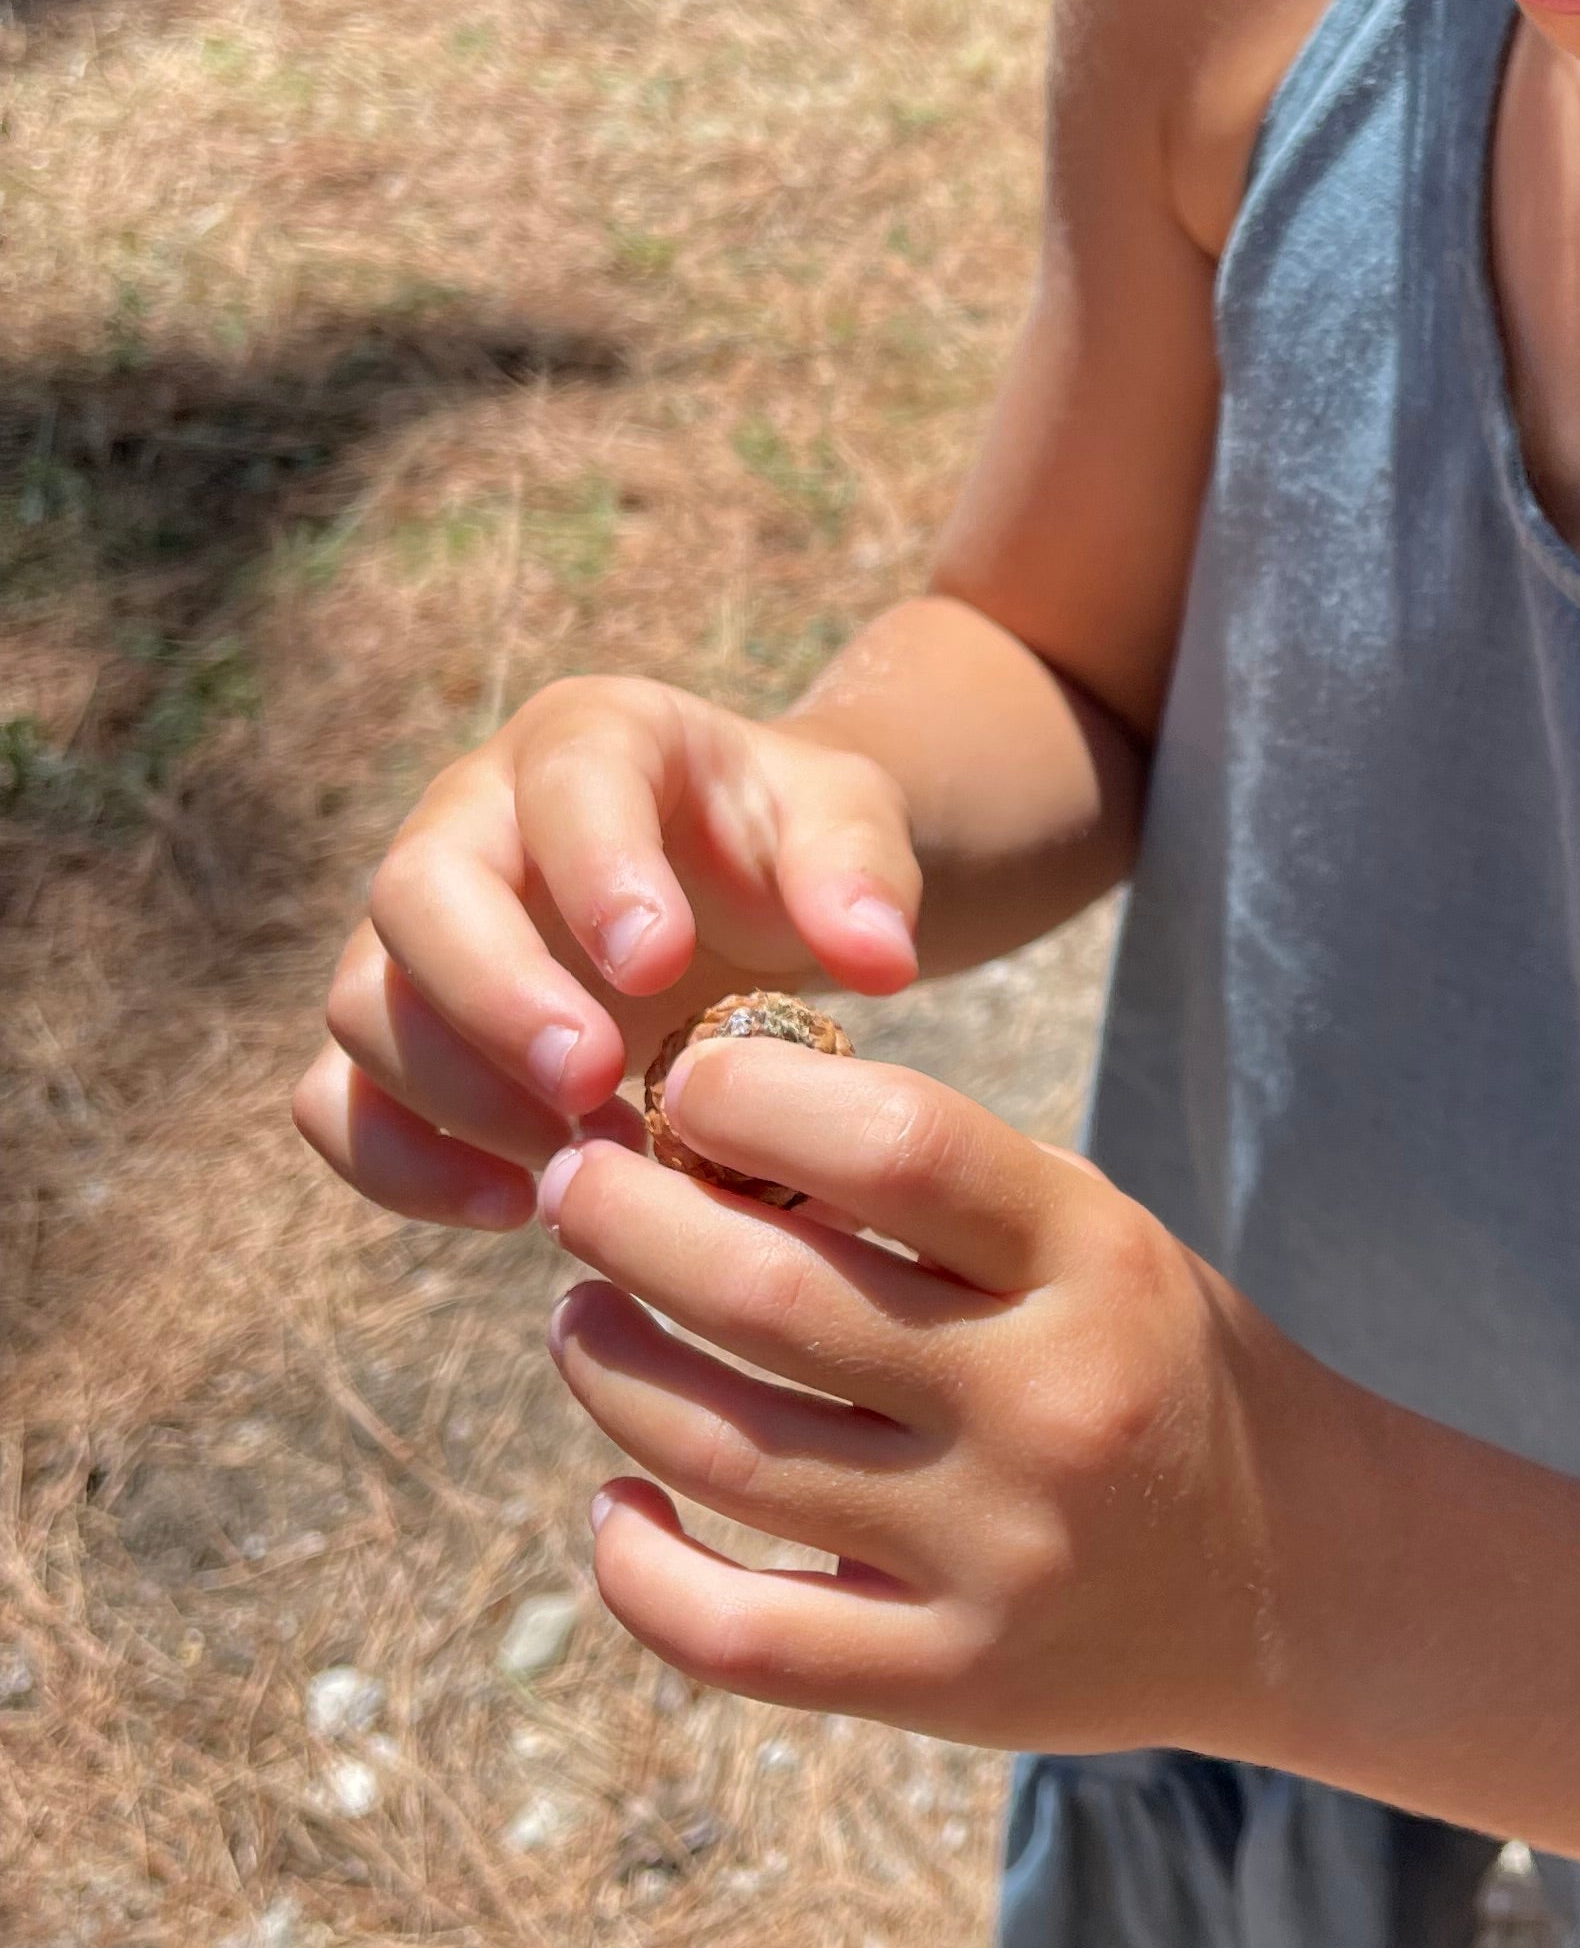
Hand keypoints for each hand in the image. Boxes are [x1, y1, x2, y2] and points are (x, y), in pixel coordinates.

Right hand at [293, 677, 923, 1230]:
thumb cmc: (790, 845)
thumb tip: (876, 958)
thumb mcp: (852, 826)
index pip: (564, 782)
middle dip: (495, 996)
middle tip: (592, 1084)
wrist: (743, 886)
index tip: (662, 966)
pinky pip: (335, 1100)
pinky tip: (514, 1205)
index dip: (599, 872)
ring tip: (584, 1158)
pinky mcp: (398, 1031)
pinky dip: (399, 1165)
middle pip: (417, 893)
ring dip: (457, 1095)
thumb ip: (862, 872)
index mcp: (590, 742)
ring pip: (363, 1004)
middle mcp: (473, 820)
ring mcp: (417, 932)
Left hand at [534, 1029, 1278, 1749]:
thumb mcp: (1094, 1240)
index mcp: (1096, 1260)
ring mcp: (995, 1554)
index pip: (897, 1143)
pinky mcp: (949, 1681)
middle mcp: (1047, 1404)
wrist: (1297, 1577)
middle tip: (573, 1188)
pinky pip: (733, 1635)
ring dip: (610, 1366)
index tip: (680, 1086)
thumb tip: (708, 1133)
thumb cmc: (1154, 1364)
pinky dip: (636, 1564)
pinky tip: (613, 1499)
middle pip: (768, 1293)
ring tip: (583, 1320)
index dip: (752, 1097)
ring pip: (722, 1450)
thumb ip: (937, 1193)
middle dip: (625, 1222)